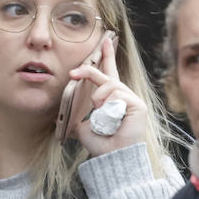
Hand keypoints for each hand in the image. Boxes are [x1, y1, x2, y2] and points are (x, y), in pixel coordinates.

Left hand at [71, 34, 148, 158]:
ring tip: (98, 110)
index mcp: (111, 99)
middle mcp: (122, 97)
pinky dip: (108, 102)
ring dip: (98, 97)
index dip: (108, 57)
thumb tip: (62, 116)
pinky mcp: (137, 105)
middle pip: (107, 75)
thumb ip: (78, 117)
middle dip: (89, 70)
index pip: (110, 74)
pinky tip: (110, 114)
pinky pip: (117, 94)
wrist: (112, 157)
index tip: (105, 41)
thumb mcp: (83, 127)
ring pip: (110, 85)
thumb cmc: (101, 144)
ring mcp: (131, 100)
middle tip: (74, 73)